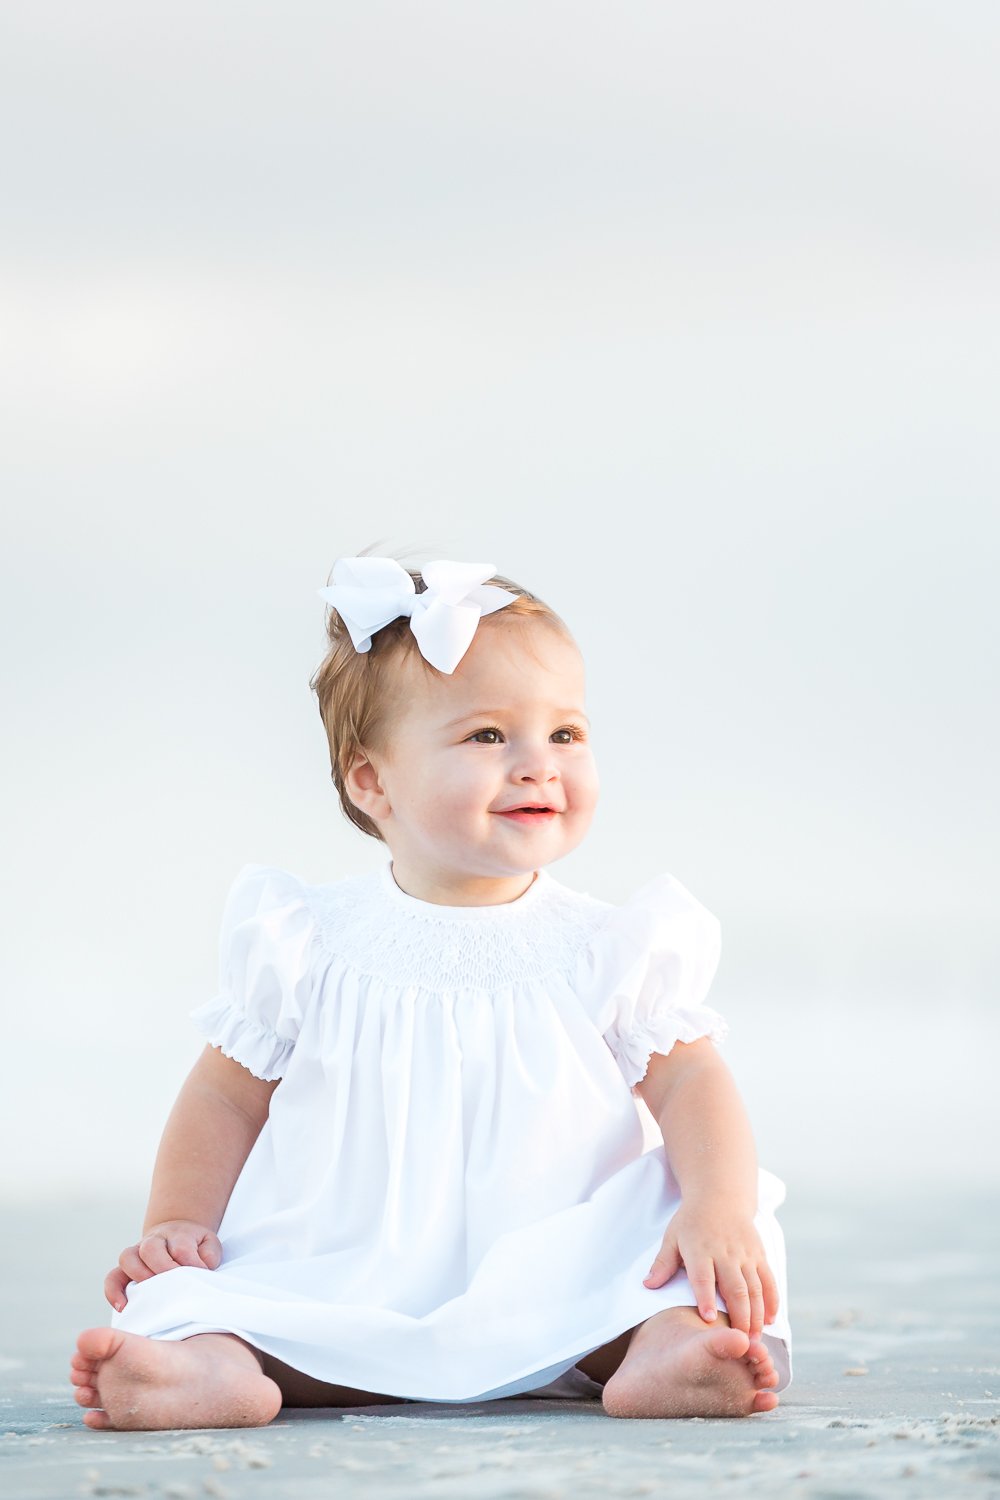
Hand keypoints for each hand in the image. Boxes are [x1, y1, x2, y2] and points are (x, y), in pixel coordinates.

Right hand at [104, 1220, 222, 1311]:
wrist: (176, 1233)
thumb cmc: (194, 1246)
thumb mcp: (208, 1244)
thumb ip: (209, 1255)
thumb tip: (202, 1268)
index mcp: (178, 1234)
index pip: (180, 1247)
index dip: (189, 1263)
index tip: (199, 1276)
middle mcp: (154, 1240)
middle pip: (151, 1248)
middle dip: (162, 1268)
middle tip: (174, 1286)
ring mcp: (137, 1252)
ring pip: (128, 1258)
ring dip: (138, 1276)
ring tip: (148, 1296)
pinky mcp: (125, 1269)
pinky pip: (113, 1277)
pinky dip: (114, 1291)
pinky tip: (123, 1307)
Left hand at [642, 1201, 779, 1337]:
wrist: (720, 1196)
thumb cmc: (691, 1221)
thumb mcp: (672, 1237)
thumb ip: (663, 1263)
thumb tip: (647, 1285)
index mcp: (700, 1250)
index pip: (703, 1277)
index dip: (705, 1298)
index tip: (708, 1320)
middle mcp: (725, 1253)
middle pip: (734, 1288)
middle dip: (739, 1317)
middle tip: (741, 1342)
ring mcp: (745, 1254)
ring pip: (754, 1288)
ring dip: (757, 1314)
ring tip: (755, 1338)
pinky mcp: (759, 1254)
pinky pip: (768, 1280)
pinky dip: (771, 1300)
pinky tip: (770, 1319)